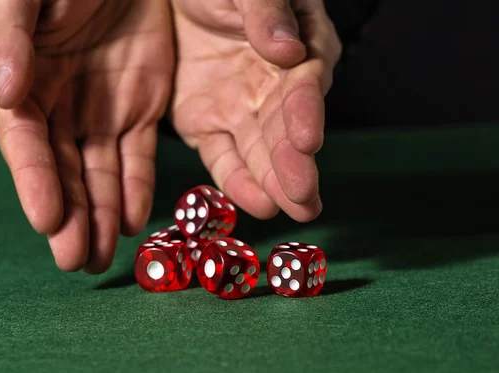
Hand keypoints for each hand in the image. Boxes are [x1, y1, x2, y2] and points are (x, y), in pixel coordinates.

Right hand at [0, 0, 173, 272]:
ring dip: (101, 217)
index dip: (35, 183)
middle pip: (63, 174)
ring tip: (104, 256)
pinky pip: (138, 158)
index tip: (46, 220)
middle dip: (69, 219)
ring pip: (100, 175)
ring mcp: (102, 115)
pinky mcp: (141, 112)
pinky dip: (137, 190)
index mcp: (26, 87)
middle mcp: (61, 110)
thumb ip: (12, 38)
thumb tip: (7, 93)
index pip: (28, 145)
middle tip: (76, 261)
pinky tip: (134, 220)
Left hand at [169, 0, 340, 221]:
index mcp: (297, 49)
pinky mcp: (206, 126)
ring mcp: (240, 111)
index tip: (307, 140)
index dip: (305, 112)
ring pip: (259, 153)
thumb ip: (268, 10)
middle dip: (295, 165)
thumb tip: (289, 52)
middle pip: (286, 130)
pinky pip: (222, 158)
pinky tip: (252, 204)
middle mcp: (273, 88)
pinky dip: (236, 182)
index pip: (303, 85)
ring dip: (273, 183)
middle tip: (305, 198)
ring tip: (288, 211)